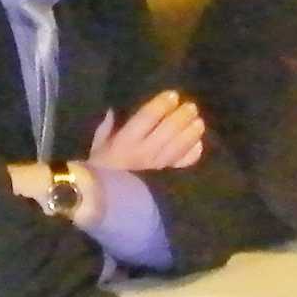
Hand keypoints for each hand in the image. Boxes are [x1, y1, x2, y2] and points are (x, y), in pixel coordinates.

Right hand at [88, 91, 205, 173]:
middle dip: (181, 116)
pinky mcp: (164, 178)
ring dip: (190, 133)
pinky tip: (198, 144)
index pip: (147, 118)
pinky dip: (192, 154)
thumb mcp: (98, 146)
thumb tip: (113, 109)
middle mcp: (143, 153)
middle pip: (168, 131)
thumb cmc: (99, 169)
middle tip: (191, 106)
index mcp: (124, 142)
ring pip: (178, 147)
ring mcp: (156, 167)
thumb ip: (106, 127)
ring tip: (199, 122)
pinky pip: (181, 165)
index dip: (161, 105)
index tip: (172, 95)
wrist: (105, 201)